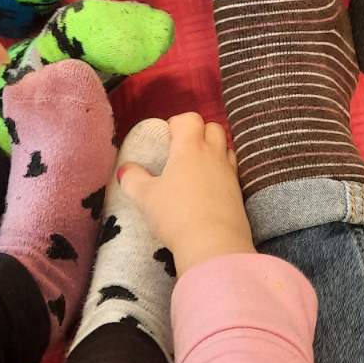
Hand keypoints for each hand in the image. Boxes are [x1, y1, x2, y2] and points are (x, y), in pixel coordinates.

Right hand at [118, 111, 254, 275]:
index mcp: (190, 148)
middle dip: (199, 131)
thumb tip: (124, 169)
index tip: (166, 137)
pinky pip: (232, 170)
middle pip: (213, 127)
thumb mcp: (145, 197)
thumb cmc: (176, 214)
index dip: (177, 123)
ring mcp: (229, 173)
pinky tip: (210, 187)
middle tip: (182, 150)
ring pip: (226, 147)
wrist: (214, 243)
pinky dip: (222, 170)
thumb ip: (132, 179)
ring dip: (214, 149)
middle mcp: (213, 155)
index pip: (190, 119)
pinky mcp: (239, 192)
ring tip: (197, 167)